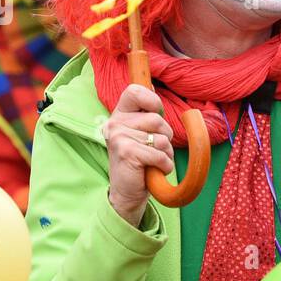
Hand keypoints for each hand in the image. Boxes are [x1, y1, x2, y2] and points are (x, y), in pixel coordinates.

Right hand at [103, 84, 173, 225]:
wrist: (127, 192)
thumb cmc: (140, 161)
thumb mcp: (142, 134)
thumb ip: (147, 115)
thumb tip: (155, 89)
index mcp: (120, 115)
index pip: (134, 91)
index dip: (152, 100)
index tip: (156, 113)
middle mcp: (115, 123)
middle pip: (156, 119)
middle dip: (165, 137)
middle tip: (155, 150)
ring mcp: (118, 137)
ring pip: (161, 138)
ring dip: (165, 153)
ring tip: (154, 161)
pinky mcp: (126, 152)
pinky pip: (159, 154)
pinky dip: (164, 165)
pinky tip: (155, 170)